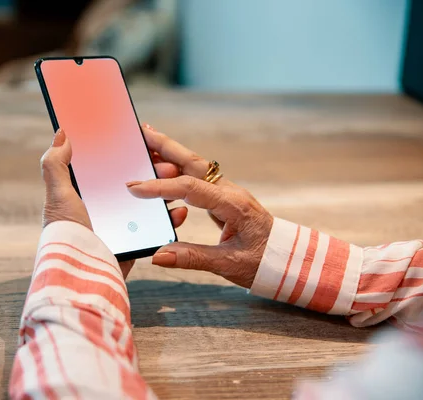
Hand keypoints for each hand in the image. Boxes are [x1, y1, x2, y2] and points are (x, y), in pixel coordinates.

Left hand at [40, 128, 187, 277]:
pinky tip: (177, 210)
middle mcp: (105, 209)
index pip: (109, 168)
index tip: (144, 142)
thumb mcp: (57, 194)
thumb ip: (55, 164)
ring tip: (176, 179)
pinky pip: (156, 228)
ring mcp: (122, 227)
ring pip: (149, 204)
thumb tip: (61, 134)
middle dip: (152, 170)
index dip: (126, 154)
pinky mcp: (135, 243)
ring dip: (165, 190)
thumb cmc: (65, 233)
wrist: (81, 274)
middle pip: (134, 183)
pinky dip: (169, 219)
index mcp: (86, 196)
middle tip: (166, 162)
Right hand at [127, 125, 273, 287]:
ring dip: (170, 152)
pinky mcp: (223, 197)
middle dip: (166, 146)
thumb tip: (158, 255)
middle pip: (193, 162)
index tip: (135, 187)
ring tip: (146, 141)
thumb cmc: (264, 262)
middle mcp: (230, 191)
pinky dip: (178, 167)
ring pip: (195, 165)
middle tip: (141, 132)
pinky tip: (163, 166)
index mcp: (234, 204)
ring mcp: (227, 192)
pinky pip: (197, 177)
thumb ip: (192, 258)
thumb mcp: (228, 265)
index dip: (161, 187)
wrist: (288, 259)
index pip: (191, 188)